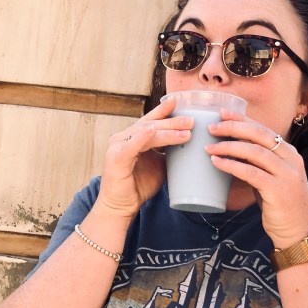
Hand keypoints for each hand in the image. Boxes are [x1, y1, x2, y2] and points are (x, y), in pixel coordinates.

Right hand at [96, 95, 194, 220]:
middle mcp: (124, 137)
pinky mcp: (116, 157)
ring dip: (166, 130)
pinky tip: (152, 131)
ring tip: (185, 130)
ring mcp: (118, 146)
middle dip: (172, 121)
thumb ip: (169, 153)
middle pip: (151, 124)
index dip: (165, 111)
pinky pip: (131, 145)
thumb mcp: (159, 165)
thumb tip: (190, 146)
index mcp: (133, 137)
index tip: (180, 101)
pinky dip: (142, 137)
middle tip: (191, 120)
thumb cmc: (138, 185)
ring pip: (145, 132)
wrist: (121, 207)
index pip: (151, 120)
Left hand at [205, 111, 307, 247]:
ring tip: (209, 147)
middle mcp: (292, 159)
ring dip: (229, 147)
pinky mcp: (279, 190)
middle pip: (260, 135)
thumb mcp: (271, 178)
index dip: (242, 119)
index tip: (222, 113)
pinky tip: (217, 163)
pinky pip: (251, 173)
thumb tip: (229, 150)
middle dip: (234, 128)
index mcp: (290, 153)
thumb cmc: (280, 205)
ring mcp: (287, 174)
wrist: (298, 233)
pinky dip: (232, 165)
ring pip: (255, 152)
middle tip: (212, 127)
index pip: (264, 129)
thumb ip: (257, 164)